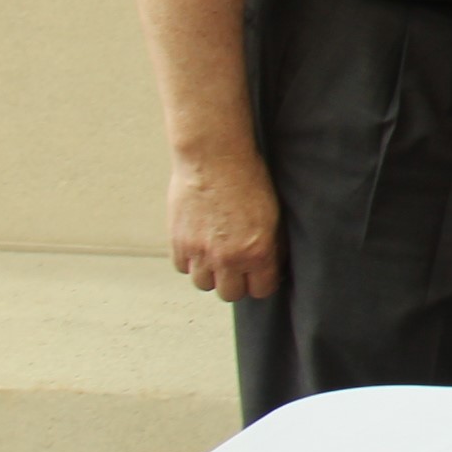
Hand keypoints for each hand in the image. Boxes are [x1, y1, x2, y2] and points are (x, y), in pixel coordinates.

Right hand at [167, 146, 281, 301]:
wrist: (214, 158)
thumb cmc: (249, 180)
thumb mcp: (273, 215)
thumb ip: (271, 246)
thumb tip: (271, 265)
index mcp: (258, 252)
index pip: (261, 290)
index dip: (262, 282)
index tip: (260, 273)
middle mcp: (228, 258)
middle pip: (230, 294)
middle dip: (236, 282)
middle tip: (238, 266)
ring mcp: (200, 252)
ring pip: (204, 284)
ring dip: (211, 274)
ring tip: (217, 255)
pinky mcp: (178, 242)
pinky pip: (182, 268)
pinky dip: (190, 261)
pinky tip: (199, 245)